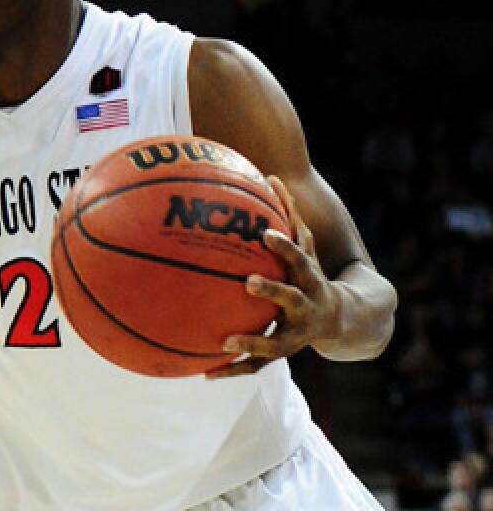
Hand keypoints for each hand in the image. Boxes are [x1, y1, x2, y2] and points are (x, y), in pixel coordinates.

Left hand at [205, 175, 341, 378]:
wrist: (345, 321)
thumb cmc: (313, 276)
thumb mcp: (308, 249)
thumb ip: (290, 215)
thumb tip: (269, 174)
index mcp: (311, 279)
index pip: (299, 257)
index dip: (285, 246)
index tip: (264, 233)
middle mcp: (307, 306)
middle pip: (291, 297)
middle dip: (273, 290)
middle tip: (248, 282)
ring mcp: (298, 334)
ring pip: (276, 341)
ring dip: (253, 341)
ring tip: (226, 341)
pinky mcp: (284, 352)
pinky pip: (256, 365)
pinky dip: (232, 370)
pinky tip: (204, 374)